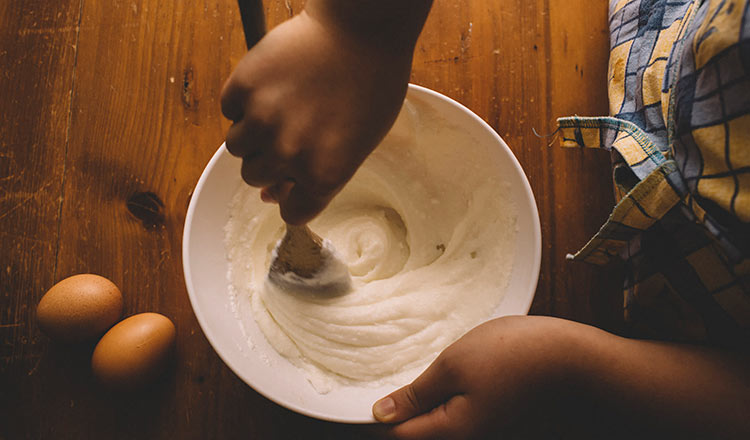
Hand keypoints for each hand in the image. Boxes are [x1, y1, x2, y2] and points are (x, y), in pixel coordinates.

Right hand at [220, 9, 415, 223]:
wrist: (361, 30)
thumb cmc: (371, 86)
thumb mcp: (358, 142)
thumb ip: (319, 175)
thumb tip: (272, 193)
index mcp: (324, 175)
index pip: (292, 213)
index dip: (293, 196)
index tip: (294, 182)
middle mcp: (288, 154)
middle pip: (256, 178)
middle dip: (271, 160)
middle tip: (292, 130)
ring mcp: (261, 119)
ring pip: (237, 147)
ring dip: (253, 133)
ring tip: (280, 106)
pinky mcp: (242, 87)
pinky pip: (229, 109)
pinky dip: (244, 101)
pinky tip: (273, 84)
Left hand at [372, 316, 578, 438]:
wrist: (566, 353)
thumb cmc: (510, 354)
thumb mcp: (452, 366)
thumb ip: (415, 394)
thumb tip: (380, 415)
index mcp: (451, 431)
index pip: (397, 435)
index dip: (376, 415)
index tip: (365, 390)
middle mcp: (464, 436)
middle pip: (415, 432)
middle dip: (398, 408)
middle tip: (388, 375)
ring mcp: (478, 425)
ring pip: (434, 419)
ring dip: (419, 398)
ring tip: (414, 369)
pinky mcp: (488, 412)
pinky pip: (451, 409)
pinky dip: (440, 393)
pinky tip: (440, 371)